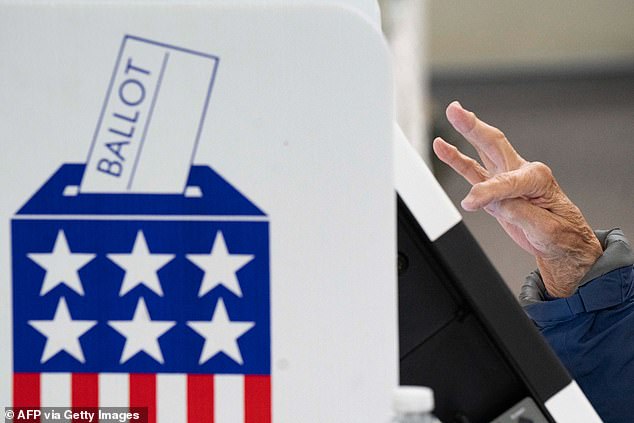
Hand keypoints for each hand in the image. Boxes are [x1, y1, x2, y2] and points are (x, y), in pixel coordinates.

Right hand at [433, 101, 602, 296]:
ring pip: (483, 151)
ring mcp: (507, 179)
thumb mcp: (545, 228)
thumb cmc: (561, 235)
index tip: (471, 202)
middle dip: (474, 126)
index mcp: (538, 178)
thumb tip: (494, 203)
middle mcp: (522, 172)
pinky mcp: (496, 190)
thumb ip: (518, 211)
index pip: (506, 181)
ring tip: (451, 115)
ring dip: (466, 133)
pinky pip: (473, 172)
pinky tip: (444, 148)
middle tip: (456, 110)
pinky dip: (457, 160)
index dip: (487, 191)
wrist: (564, 246)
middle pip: (494, 143)